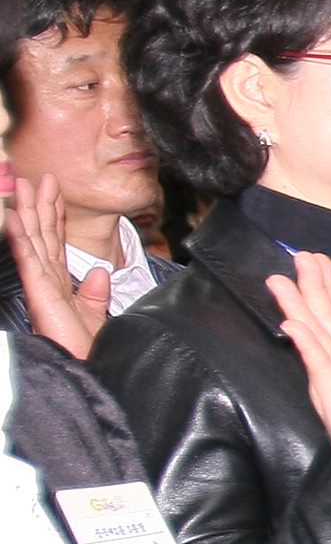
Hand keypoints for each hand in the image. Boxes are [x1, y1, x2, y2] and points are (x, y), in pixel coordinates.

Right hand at [4, 175, 104, 358]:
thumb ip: (96, 292)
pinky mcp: (38, 292)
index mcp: (59, 282)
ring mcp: (40, 284)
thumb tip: (101, 272)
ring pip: (31, 240)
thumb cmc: (85, 345)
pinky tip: (15, 219)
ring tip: (24, 187)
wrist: (88, 365)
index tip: (54, 190)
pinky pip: (28, 260)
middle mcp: (46, 279)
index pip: (56, 241)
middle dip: (40, 205)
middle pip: (42, 235)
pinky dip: (21, 239)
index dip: (55, 214)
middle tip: (39, 177)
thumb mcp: (95, 313)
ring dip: (27, 213)